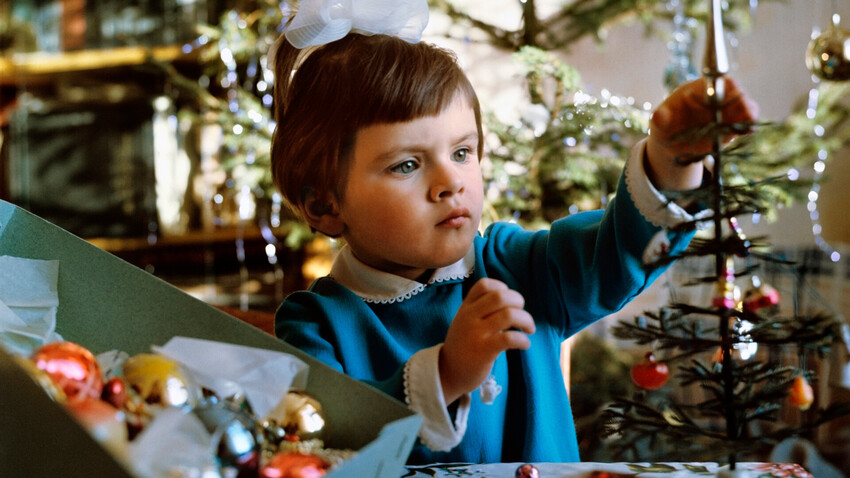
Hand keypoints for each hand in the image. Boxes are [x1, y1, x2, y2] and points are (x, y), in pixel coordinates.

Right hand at [439, 278, 534, 403]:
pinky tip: (524, 344)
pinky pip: (509, 338)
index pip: (484, 284)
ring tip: (529, 329)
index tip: (508, 302)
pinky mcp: (484, 351)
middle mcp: (470, 317)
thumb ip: (481, 309)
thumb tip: (511, 302)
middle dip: (518, 301)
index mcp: (466, 307)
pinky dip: (523, 340)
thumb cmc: (463, 345)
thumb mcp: (465, 321)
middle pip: (500, 296)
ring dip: (526, 320)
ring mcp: (476, 333)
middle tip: (522, 314)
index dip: (502, 288)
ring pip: (508, 315)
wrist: (448, 372)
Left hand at [645, 77, 758, 190]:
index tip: (729, 96)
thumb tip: (657, 116)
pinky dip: (748, 127)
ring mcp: (726, 110)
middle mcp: (716, 97)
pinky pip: (745, 123)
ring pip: (745, 107)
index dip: (725, 87)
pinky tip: (748, 132)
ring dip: (748, 115)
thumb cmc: (665, 127)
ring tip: (748, 126)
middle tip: (746, 115)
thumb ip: (660, 119)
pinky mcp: (732, 125)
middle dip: (742, 103)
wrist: (672, 143)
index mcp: (698, 89)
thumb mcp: (659, 124)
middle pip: (736, 93)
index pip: (717, 81)